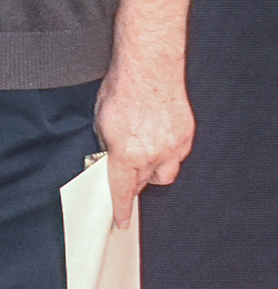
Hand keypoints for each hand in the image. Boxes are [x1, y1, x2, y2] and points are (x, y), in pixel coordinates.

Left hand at [94, 58, 194, 228]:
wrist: (149, 67)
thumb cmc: (121, 89)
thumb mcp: (101, 121)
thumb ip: (107, 145)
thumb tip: (110, 159)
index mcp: (128, 153)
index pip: (123, 190)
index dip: (121, 208)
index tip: (121, 222)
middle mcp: (154, 154)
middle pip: (144, 183)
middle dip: (134, 180)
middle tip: (126, 167)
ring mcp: (174, 146)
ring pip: (164, 173)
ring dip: (152, 168)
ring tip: (142, 149)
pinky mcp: (187, 136)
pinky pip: (177, 155)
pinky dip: (166, 152)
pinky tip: (157, 136)